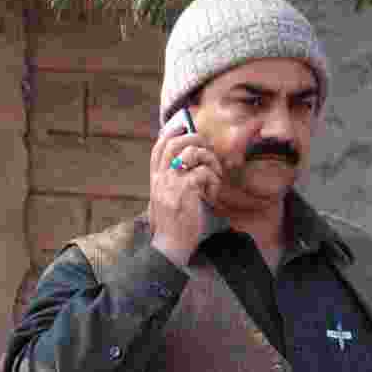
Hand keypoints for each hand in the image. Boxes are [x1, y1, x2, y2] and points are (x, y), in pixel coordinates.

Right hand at [148, 123, 223, 266]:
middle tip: (208, 149)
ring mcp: (172, 182)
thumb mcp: (169, 198)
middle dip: (195, 139)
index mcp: (156, 179)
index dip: (170, 133)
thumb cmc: (176, 224)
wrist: (172, 245)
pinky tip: (213, 195)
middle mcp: (161, 177)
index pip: (158, 148)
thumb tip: (192, 161)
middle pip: (175, 144)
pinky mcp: (186, 189)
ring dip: (210, 160)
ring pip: (193, 153)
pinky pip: (204, 172)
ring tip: (215, 176)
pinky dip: (214, 181)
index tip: (182, 126)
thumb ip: (175, 180)